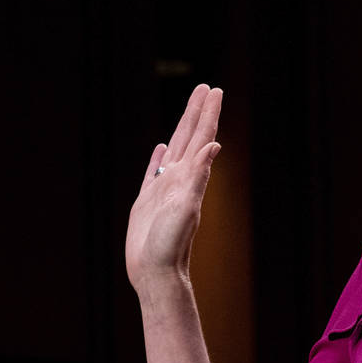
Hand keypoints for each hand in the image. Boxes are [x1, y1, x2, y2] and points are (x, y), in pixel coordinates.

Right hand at [125, 84, 222, 295]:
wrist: (156, 274)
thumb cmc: (170, 245)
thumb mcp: (187, 208)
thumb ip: (199, 177)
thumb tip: (214, 145)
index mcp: (190, 178)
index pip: (202, 137)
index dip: (208, 114)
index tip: (214, 90)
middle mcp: (180, 180)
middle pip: (190, 137)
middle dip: (198, 112)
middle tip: (205, 88)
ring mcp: (164, 190)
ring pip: (173, 150)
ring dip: (182, 129)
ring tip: (188, 111)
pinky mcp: (147, 202)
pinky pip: (153, 172)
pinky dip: (158, 158)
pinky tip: (160, 149)